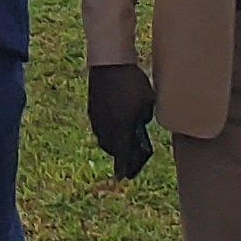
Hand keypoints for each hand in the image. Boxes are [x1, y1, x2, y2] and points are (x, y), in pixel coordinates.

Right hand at [85, 63, 157, 178]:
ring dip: (113, 144)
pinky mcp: (92, 109)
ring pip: (104, 139)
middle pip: (113, 149)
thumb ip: (144, 118)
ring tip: (122, 143)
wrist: (109, 62)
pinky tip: (115, 126)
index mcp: (120, 129)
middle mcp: (106, 127)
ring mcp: (96, 118)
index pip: (123, 155)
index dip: (126, 167)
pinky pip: (99, 127)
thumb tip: (140, 124)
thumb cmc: (132, 82)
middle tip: (129, 159)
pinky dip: (107, 131)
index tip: (125, 177)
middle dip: (121, 155)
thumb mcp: (147, 102)